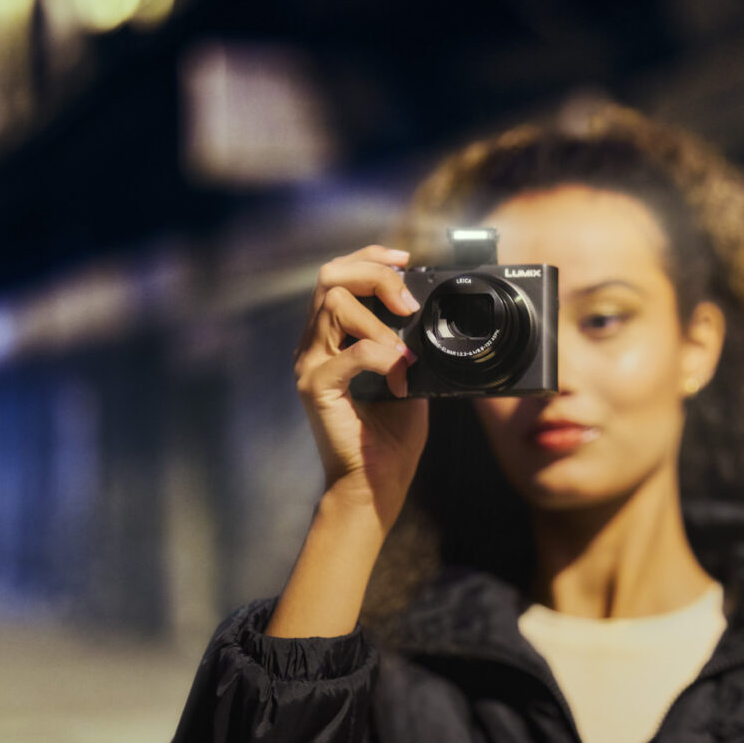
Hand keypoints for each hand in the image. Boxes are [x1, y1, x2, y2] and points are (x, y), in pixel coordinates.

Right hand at [292, 244, 428, 525]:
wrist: (375, 484)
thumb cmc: (390, 436)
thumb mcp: (408, 377)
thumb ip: (410, 345)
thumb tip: (432, 318)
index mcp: (332, 337)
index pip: (338, 274)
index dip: (371, 258)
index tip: (406, 261)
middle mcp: (315, 345)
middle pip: (330, 277)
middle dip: (375, 276)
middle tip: (408, 303)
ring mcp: (311, 365)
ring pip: (334, 305)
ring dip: (379, 320)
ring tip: (404, 352)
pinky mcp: (316, 389)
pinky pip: (349, 354)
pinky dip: (383, 357)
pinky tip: (401, 376)